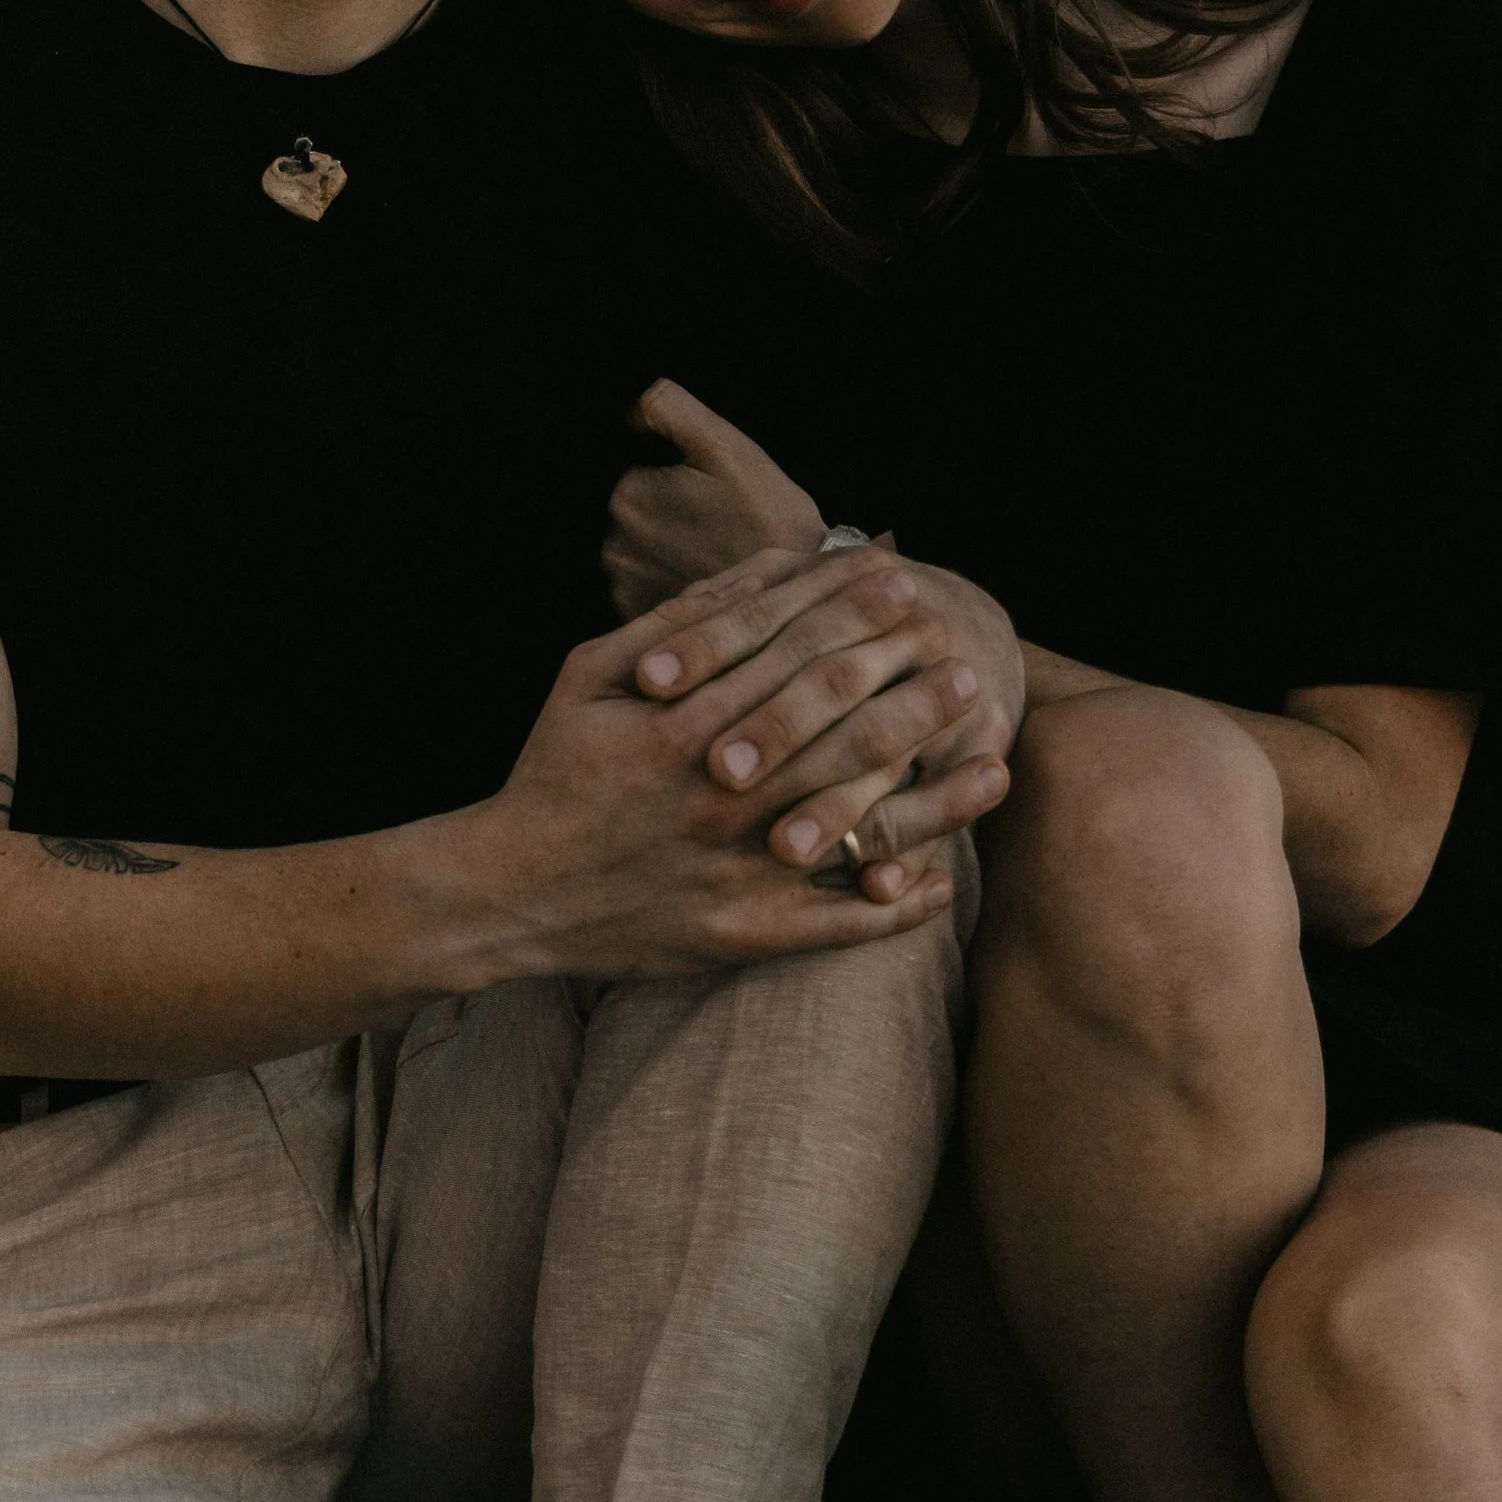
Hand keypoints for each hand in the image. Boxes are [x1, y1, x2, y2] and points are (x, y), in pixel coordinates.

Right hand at [468, 549, 966, 978]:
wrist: (507, 891)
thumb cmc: (552, 772)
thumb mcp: (589, 674)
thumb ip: (676, 622)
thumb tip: (761, 567)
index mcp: (684, 724)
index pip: (794, 656)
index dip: (857, 617)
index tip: (908, 589)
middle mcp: (718, 794)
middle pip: (840, 733)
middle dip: (913, 694)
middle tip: (969, 665)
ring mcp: (734, 869)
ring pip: (855, 826)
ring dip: (933, 795)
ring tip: (994, 764)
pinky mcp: (739, 934)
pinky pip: (833, 927)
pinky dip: (892, 909)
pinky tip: (941, 884)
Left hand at [605, 381, 826, 618]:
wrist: (797, 595)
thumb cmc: (768, 517)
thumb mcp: (726, 447)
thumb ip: (669, 408)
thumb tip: (630, 412)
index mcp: (629, 495)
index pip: (623, 465)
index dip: (660, 469)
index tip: (698, 487)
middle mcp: (613, 545)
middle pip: (623, 508)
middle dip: (658, 507)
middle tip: (708, 518)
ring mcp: (623, 586)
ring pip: (630, 546)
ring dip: (657, 542)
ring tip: (707, 546)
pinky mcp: (636, 615)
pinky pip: (636, 583)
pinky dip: (659, 575)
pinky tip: (697, 571)